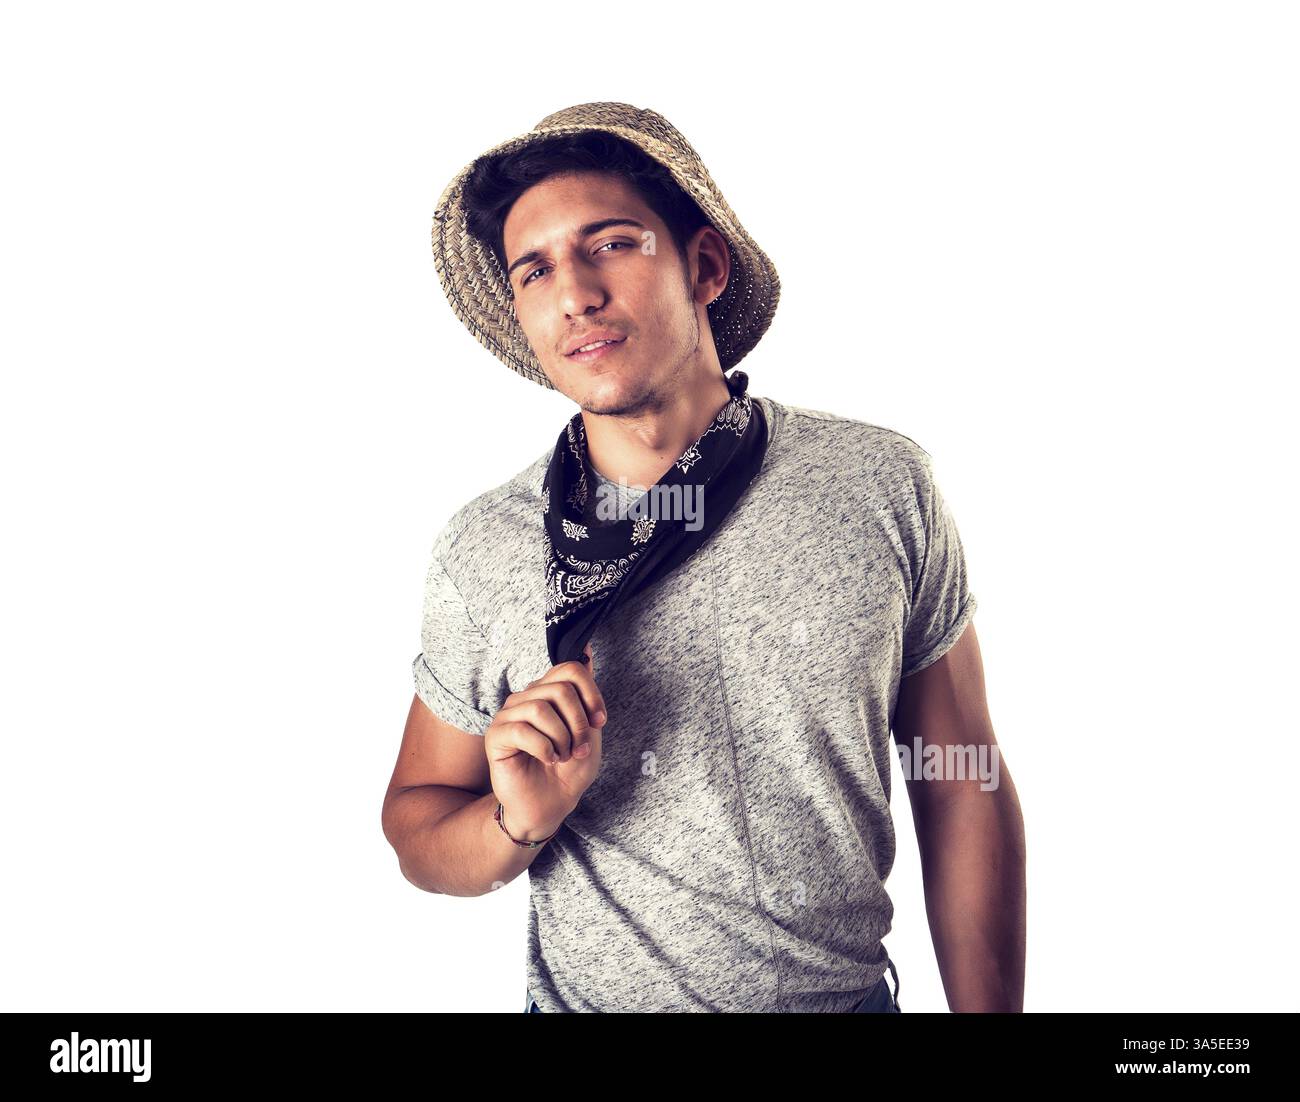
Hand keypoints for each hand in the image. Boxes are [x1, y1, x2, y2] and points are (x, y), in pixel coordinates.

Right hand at [485, 640, 605, 839]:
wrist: (551, 804)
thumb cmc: (569, 770)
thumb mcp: (589, 732)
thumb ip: (587, 695)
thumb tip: (587, 650)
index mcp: (549, 692)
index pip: (570, 669)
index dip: (590, 694)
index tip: (600, 722)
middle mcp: (527, 697)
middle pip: (560, 690)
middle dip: (578, 724)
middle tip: (579, 749)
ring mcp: (509, 715)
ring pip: (541, 708)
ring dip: (561, 738)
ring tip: (562, 756)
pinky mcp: (496, 736)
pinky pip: (523, 730)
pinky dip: (544, 748)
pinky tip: (547, 759)